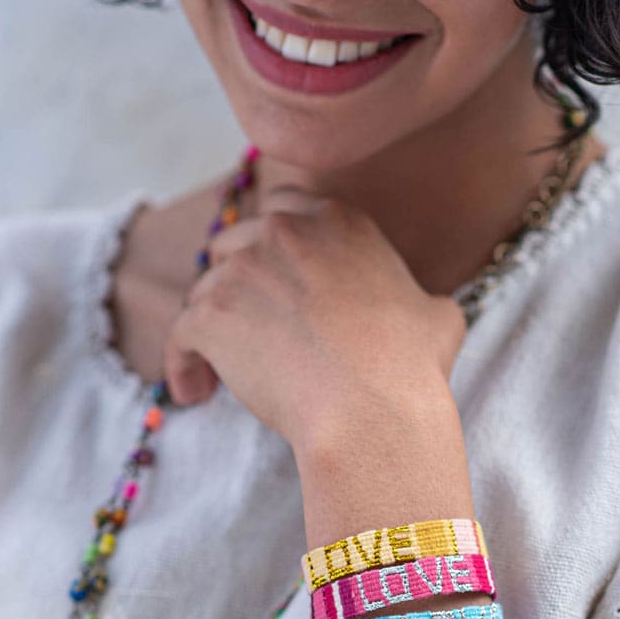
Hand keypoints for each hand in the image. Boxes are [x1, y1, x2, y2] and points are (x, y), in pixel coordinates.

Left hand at [163, 185, 467, 454]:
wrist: (374, 410)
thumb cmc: (411, 369)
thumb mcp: (438, 316)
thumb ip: (419, 297)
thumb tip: (425, 311)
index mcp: (339, 221)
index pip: (285, 208)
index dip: (272, 244)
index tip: (272, 277)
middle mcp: (286, 231)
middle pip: (236, 244)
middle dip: (238, 282)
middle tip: (248, 326)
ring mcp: (244, 269)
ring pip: (205, 289)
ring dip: (212, 325)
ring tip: (221, 373)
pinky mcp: (212, 314)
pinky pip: (181, 335)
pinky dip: (182, 363)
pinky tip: (194, 392)